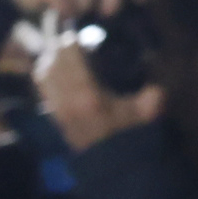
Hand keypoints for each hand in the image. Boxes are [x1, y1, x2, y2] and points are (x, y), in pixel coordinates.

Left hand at [37, 32, 163, 152]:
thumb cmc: (129, 136)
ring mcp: (57, 108)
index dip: (70, 42)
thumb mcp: (146, 114)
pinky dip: (46, 75)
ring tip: (61, 53)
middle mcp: (66, 99)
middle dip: (58, 48)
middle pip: (52, 63)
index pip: (69, 58)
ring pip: (42, 74)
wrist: (111, 165)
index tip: (78, 34)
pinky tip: (55, 71)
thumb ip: (152, 97)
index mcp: (88, 95)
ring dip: (50, 60)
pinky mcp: (54, 115)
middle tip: (70, 40)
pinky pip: (42, 88)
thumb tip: (155, 84)